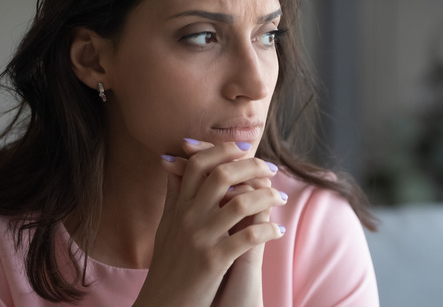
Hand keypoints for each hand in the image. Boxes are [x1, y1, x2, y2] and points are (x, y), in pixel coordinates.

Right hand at [132, 139, 285, 306]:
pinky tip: (278, 230)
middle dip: (252, 166)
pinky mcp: (214, 261)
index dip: (223, 151)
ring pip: (240, 203)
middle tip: (271, 168)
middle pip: (222, 175)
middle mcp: (187, 218)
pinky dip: (269, 230)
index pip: (199, 164)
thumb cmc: (168, 264)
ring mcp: (200, 239)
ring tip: (280, 198)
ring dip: (267, 196)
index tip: (244, 150)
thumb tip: (170, 160)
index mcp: (178, 207)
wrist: (162, 304)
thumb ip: (172, 192)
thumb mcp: (165, 223)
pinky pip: (249, 237)